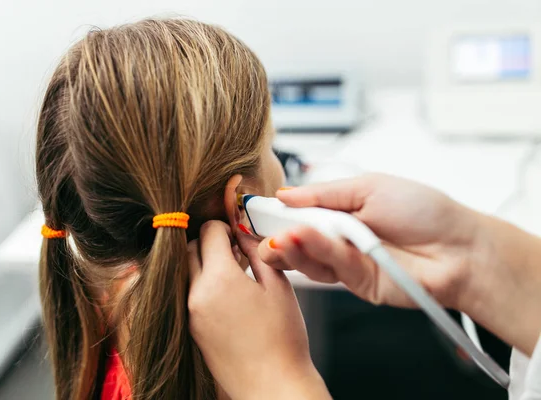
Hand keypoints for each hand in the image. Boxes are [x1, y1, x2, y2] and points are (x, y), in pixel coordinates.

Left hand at [188, 221, 330, 398]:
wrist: (271, 386)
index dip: (224, 226)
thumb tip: (244, 233)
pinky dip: (202, 284)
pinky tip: (227, 293)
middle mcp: (196, 295)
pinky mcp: (192, 329)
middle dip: (209, 242)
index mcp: (219, 280)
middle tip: (234, 249)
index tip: (237, 233)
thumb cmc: (282, 338)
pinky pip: (189, 294)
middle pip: (190, 249)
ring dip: (204, 263)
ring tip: (233, 272)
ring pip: (186, 272)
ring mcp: (191, 314)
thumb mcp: (278, 286)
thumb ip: (259, 253)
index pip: (208, 232)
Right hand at [259, 173, 481, 309]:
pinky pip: (330, 267)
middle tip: (255, 229)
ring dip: (290, 245)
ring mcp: (346, 264)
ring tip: (279, 236)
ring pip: (307, 257)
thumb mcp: (369, 186)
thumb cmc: (424, 211)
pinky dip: (315, 252)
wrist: (461, 247)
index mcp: (339, 213)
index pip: (298, 213)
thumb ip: (324, 193)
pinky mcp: (356, 284)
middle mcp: (338, 239)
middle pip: (296, 240)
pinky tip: (300, 240)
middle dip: (274, 234)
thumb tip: (285, 193)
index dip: (275, 213)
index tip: (252, 210)